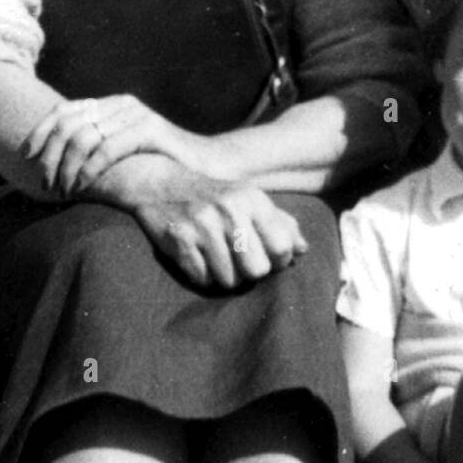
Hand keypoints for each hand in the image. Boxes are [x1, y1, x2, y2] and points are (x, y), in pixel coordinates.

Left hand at [23, 94, 210, 197]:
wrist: (204, 167)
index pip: (64, 109)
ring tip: (63, 190)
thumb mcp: (122, 152)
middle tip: (46, 183)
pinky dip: (89, 170)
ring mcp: (136, 115)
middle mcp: (122, 104)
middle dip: (51, 155)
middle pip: (68, 123)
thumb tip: (52, 162)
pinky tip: (83, 186)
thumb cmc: (159, 165)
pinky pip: (106, 149)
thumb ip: (96, 148)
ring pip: (83, 137)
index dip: (41, 131)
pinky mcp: (150, 130)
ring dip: (67, 167)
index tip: (27, 156)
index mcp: (112, 105)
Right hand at [130, 163, 308, 287]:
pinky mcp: (180, 241)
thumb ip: (279, 221)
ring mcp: (203, 225)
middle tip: (240, 259)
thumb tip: (303, 249)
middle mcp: (230, 210)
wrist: (159, 181)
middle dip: (251, 272)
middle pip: (258, 270)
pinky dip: (203, 275)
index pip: (281, 247)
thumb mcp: (248, 197)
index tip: (269, 256)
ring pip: (230, 280)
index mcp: (252, 198)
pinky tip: (199, 257)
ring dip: (225, 275)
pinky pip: (203, 280)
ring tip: (218, 256)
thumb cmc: (213, 194)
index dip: (279, 260)